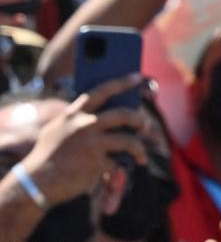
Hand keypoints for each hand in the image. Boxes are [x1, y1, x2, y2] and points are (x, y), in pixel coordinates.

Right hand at [17, 74, 149, 206]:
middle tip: (145, 125)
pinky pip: (118, 163)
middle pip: (124, 114)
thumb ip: (76, 119)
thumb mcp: (56, 129)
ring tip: (141, 155)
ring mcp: (92, 144)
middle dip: (139, 119)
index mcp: (75, 114)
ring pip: (129, 140)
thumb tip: (104, 113)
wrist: (35, 183)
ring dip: (139, 149)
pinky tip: (120, 172)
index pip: (103, 90)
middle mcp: (85, 125)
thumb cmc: (46, 155)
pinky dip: (120, 168)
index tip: (138, 76)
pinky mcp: (96, 163)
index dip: (122, 82)